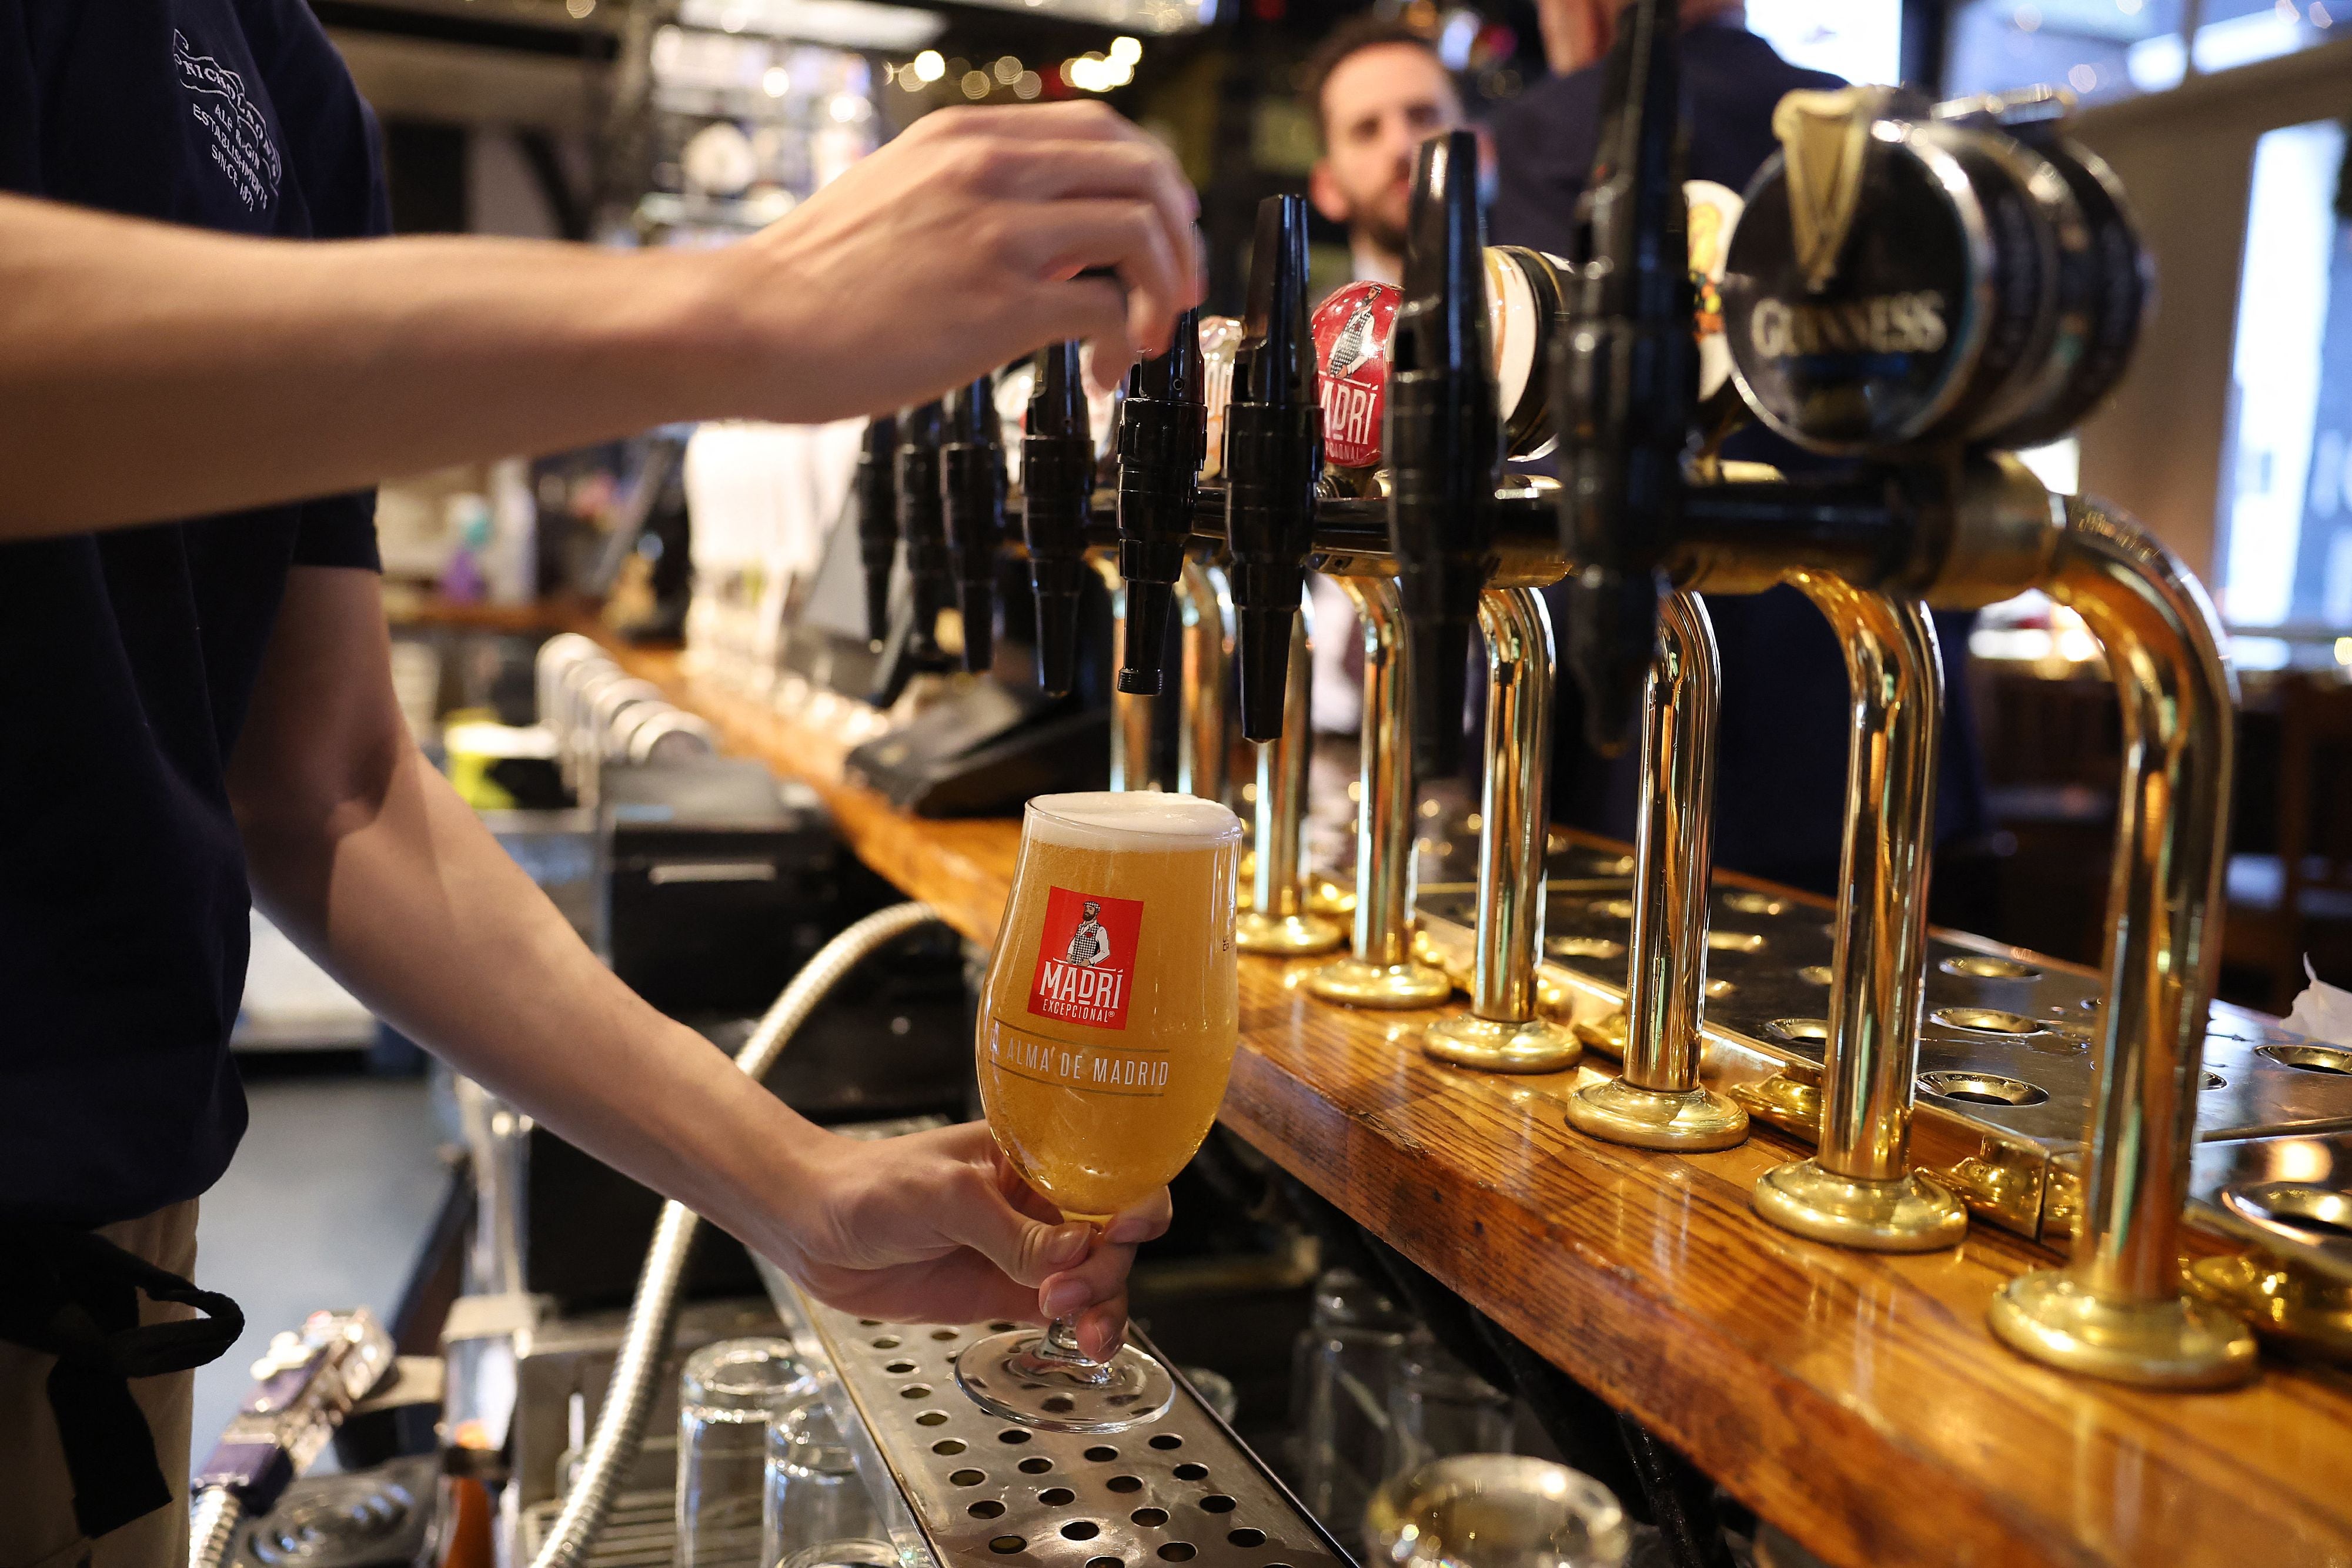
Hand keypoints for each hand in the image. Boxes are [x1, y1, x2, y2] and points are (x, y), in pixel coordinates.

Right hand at [719, 102, 1202, 422]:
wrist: (749, 324)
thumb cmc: (813, 283)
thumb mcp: (898, 202)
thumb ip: (971, 204)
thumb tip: (1046, 244)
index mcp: (964, 139)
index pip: (1101, 129)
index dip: (1152, 181)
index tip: (1160, 232)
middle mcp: (988, 168)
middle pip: (1142, 169)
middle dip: (1180, 235)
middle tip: (1177, 290)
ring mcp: (997, 231)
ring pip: (1142, 230)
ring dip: (1165, 289)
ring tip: (1144, 338)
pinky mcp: (999, 302)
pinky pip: (1109, 307)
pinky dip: (1124, 342)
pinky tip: (1099, 375)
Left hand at [753, 1121, 1171, 1360]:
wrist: (813, 1228)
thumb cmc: (870, 1185)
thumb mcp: (944, 1195)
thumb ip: (1009, 1230)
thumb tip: (1070, 1258)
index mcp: (1035, 1156)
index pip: (1108, 1172)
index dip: (1132, 1199)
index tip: (1129, 1228)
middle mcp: (1038, 1201)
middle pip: (1109, 1236)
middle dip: (1105, 1268)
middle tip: (1067, 1293)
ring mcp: (1026, 1250)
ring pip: (1095, 1280)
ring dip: (1104, 1307)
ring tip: (1083, 1332)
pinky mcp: (1006, 1291)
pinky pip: (1063, 1312)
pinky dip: (1084, 1330)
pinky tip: (1087, 1345)